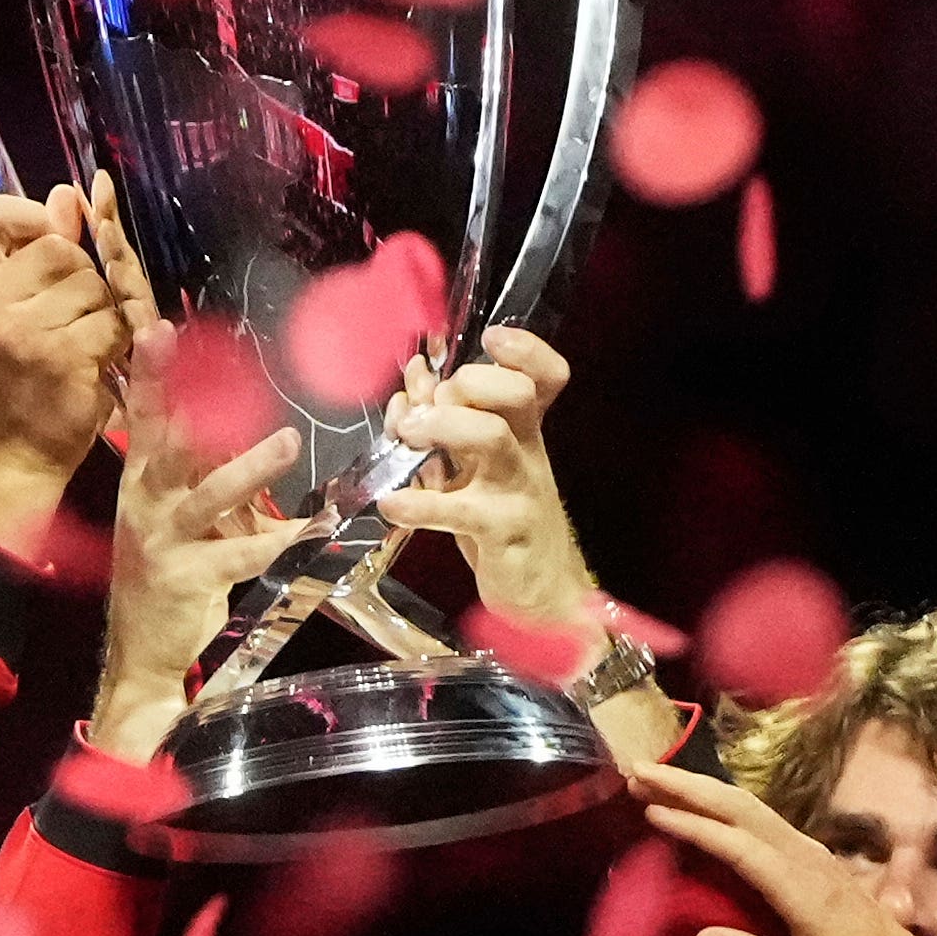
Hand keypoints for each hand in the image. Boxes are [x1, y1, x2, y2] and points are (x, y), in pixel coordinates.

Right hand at [0, 188, 132, 532]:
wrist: (10, 449)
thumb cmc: (11, 371)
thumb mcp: (7, 304)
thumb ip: (35, 246)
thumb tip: (68, 195)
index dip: (31, 219)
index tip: (44, 243)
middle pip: (61, 248)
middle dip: (78, 276)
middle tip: (62, 316)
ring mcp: (22, 330)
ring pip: (94, 285)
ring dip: (100, 312)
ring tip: (76, 343)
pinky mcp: (63, 357)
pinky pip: (112, 322)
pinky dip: (115, 342)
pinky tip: (93, 364)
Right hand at [89, 325, 301, 764]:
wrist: (141, 652)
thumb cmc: (165, 576)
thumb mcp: (171, 518)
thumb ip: (196, 478)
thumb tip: (231, 427)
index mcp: (140, 485)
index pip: (143, 420)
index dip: (149, 377)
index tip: (158, 331)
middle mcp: (144, 505)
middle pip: (167, 444)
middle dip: (188, 402)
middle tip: (224, 367)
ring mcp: (162, 541)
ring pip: (208, 496)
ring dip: (249, 468)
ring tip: (286, 441)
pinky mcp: (185, 577)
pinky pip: (239, 555)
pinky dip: (279, 541)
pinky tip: (313, 529)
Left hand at [377, 329, 606, 641]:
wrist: (543, 598)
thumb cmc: (503, 525)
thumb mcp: (474, 468)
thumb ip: (445, 424)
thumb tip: (414, 376)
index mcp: (525, 433)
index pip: (544, 377)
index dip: (525, 349)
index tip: (490, 338)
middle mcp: (528, 453)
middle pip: (515, 394)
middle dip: (466, 385)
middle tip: (427, 406)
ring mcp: (519, 491)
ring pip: (490, 437)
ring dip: (441, 427)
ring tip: (406, 437)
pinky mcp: (503, 533)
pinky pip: (461, 510)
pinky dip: (420, 503)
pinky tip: (392, 504)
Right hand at [625, 761, 936, 935]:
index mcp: (805, 889)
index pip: (741, 845)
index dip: (694, 825)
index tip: (650, 810)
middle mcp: (809, 861)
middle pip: (743, 809)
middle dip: (689, 787)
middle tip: (638, 773)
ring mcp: (814, 857)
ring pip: (752, 809)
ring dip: (703, 792)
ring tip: (656, 782)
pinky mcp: (814, 862)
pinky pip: (761, 822)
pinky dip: (723, 807)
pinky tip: (701, 808)